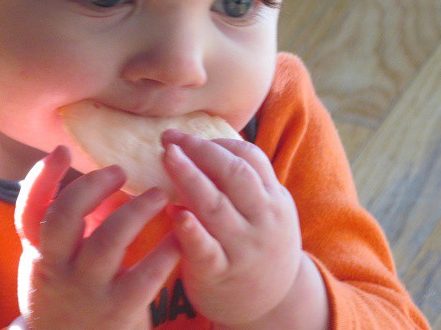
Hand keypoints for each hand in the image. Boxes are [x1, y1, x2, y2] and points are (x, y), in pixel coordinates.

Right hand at [15, 146, 179, 329]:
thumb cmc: (68, 294)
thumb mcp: (53, 262)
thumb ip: (66, 224)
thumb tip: (92, 173)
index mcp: (40, 254)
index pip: (30, 210)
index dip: (42, 178)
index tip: (63, 150)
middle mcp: (57, 270)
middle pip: (65, 217)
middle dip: (94, 186)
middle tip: (121, 170)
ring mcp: (87, 291)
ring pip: (109, 241)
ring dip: (137, 211)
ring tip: (161, 194)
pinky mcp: (119, 311)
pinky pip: (144, 275)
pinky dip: (164, 250)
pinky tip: (179, 234)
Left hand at [161, 130, 304, 327]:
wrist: (273, 305)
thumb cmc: (255, 244)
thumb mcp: (263, 210)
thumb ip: (240, 182)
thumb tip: (198, 145)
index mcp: (273, 198)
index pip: (249, 158)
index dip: (216, 142)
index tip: (185, 136)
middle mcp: (263, 220)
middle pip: (234, 174)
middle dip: (200, 151)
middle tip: (169, 139)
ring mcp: (243, 247)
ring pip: (217, 206)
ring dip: (190, 177)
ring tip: (167, 157)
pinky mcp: (221, 273)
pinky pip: (206, 249)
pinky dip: (191, 231)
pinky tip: (175, 213)